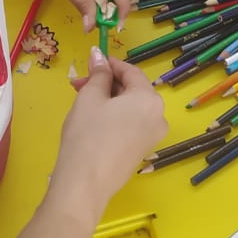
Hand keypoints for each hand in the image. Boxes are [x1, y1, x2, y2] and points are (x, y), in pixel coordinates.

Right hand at [51, 49, 167, 218]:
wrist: (85, 184)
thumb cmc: (87, 134)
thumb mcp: (90, 97)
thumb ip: (98, 74)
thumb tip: (98, 54)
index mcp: (150, 99)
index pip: (131, 71)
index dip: (110, 64)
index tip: (91, 61)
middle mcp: (158, 116)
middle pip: (132, 90)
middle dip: (106, 83)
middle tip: (79, 84)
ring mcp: (152, 137)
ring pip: (130, 108)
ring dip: (108, 100)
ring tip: (82, 102)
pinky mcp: (142, 151)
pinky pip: (130, 125)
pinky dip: (114, 117)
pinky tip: (93, 121)